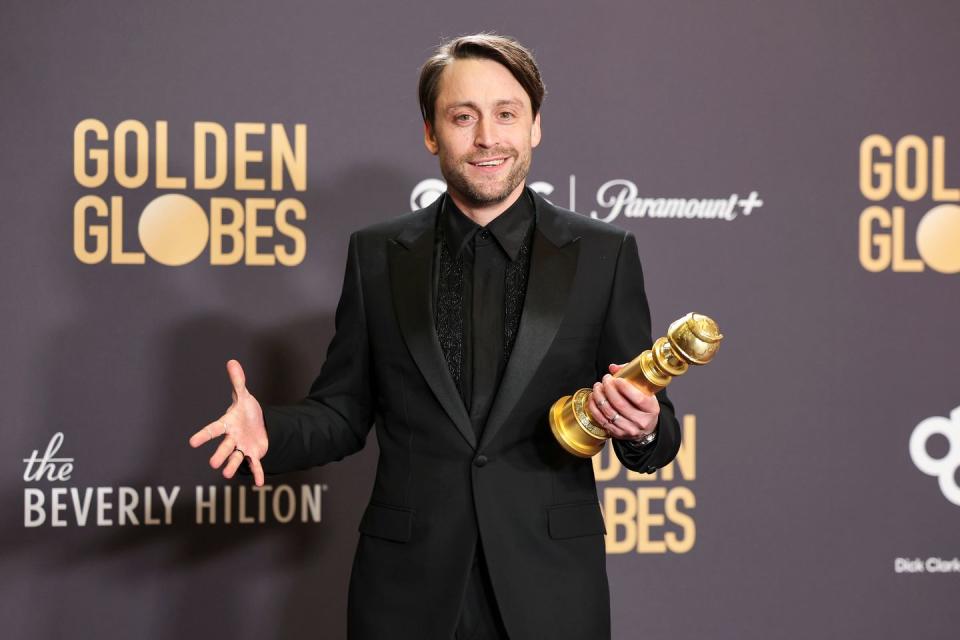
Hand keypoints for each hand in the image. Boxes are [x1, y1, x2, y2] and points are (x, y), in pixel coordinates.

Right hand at [189, 359, 267, 485]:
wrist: (259, 424)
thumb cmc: (246, 411)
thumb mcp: (244, 396)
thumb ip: (238, 381)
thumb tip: (232, 361)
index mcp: (227, 424)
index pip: (213, 430)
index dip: (203, 436)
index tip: (192, 442)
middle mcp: (232, 438)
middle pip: (224, 447)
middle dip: (220, 455)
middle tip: (213, 464)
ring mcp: (241, 447)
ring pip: (236, 458)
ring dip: (232, 465)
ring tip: (227, 474)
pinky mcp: (253, 454)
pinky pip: (254, 464)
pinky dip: (256, 473)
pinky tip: (258, 483)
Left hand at [587, 363, 659, 440]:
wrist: (645, 428)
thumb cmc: (644, 406)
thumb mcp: (645, 392)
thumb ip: (631, 377)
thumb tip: (613, 367)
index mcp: (651, 409)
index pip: (638, 399)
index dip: (625, 388)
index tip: (616, 379)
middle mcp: (641, 421)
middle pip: (620, 404)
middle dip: (609, 389)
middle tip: (605, 379)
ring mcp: (629, 429)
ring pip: (609, 412)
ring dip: (599, 397)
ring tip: (597, 386)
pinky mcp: (617, 433)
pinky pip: (602, 420)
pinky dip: (594, 407)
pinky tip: (593, 398)